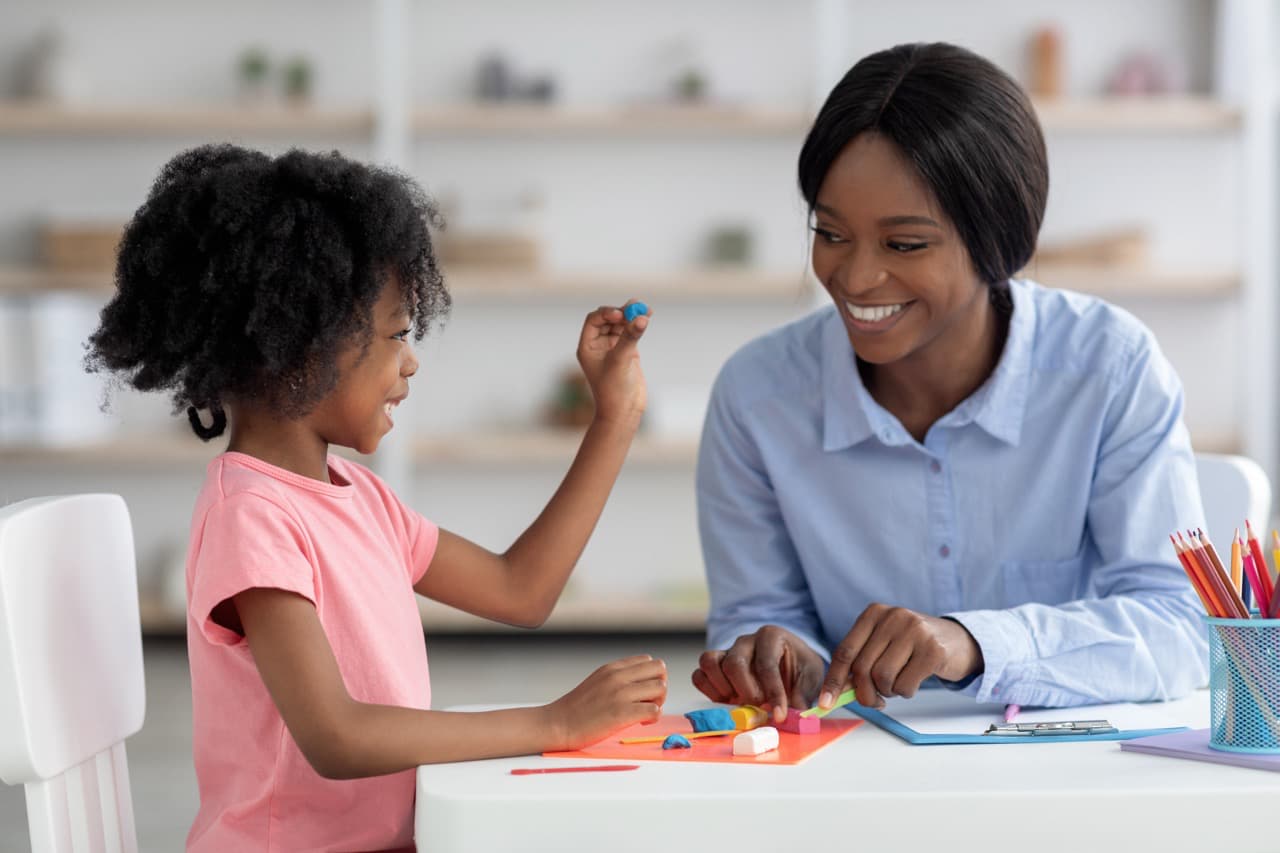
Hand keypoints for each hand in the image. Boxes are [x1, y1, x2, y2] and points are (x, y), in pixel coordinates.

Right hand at [543, 655, 666, 750]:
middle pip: (660, 670)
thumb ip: (618, 677)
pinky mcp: (622, 714)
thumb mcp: (598, 681)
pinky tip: (641, 722)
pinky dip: (653, 718)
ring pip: (661, 688)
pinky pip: (655, 710)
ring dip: (658, 703)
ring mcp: (621, 694)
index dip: (652, 677)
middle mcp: (618, 677)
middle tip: (649, 701)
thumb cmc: (577, 708)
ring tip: (644, 713)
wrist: (558, 724)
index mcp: (612, 668)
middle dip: (660, 686)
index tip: (642, 691)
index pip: (649, 661)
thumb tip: (642, 682)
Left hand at [576, 301, 649, 424]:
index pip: (594, 321)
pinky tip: (648, 316)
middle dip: (622, 312)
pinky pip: (631, 333)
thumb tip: (642, 317)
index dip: (606, 314)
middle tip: (636, 305)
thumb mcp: (621, 360)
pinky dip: (638, 325)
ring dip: (632, 316)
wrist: (624, 411)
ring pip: (621, 325)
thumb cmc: (614, 390)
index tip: (620, 314)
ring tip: (646, 309)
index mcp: (587, 346)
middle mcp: (598, 345)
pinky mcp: (627, 352)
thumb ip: (630, 337)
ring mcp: (613, 348)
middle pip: (609, 319)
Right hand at [691, 625, 825, 723]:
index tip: (780, 715)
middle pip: (734, 664)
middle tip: (760, 706)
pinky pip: (699, 675)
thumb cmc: (799, 669)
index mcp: (771, 636)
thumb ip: (802, 696)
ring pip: (710, 663)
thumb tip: (794, 717)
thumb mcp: (810, 679)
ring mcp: (727, 651)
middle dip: (747, 692)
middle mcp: (746, 640)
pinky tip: (728, 700)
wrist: (789, 666)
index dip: (773, 693)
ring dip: (724, 689)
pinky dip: (710, 691)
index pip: (766, 665)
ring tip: (741, 700)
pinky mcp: (715, 666)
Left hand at [818, 604, 982, 709]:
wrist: (956, 641)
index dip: (833, 681)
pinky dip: (905, 692)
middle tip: (875, 701)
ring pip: (882, 678)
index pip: (845, 652)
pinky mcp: (933, 649)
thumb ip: (861, 662)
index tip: (825, 703)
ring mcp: (914, 631)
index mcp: (873, 613)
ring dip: (888, 692)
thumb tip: (836, 694)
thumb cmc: (912, 647)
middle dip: (865, 693)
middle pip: (862, 668)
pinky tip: (913, 682)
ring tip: (897, 685)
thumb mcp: (883, 645)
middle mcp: (892, 617)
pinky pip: (905, 685)